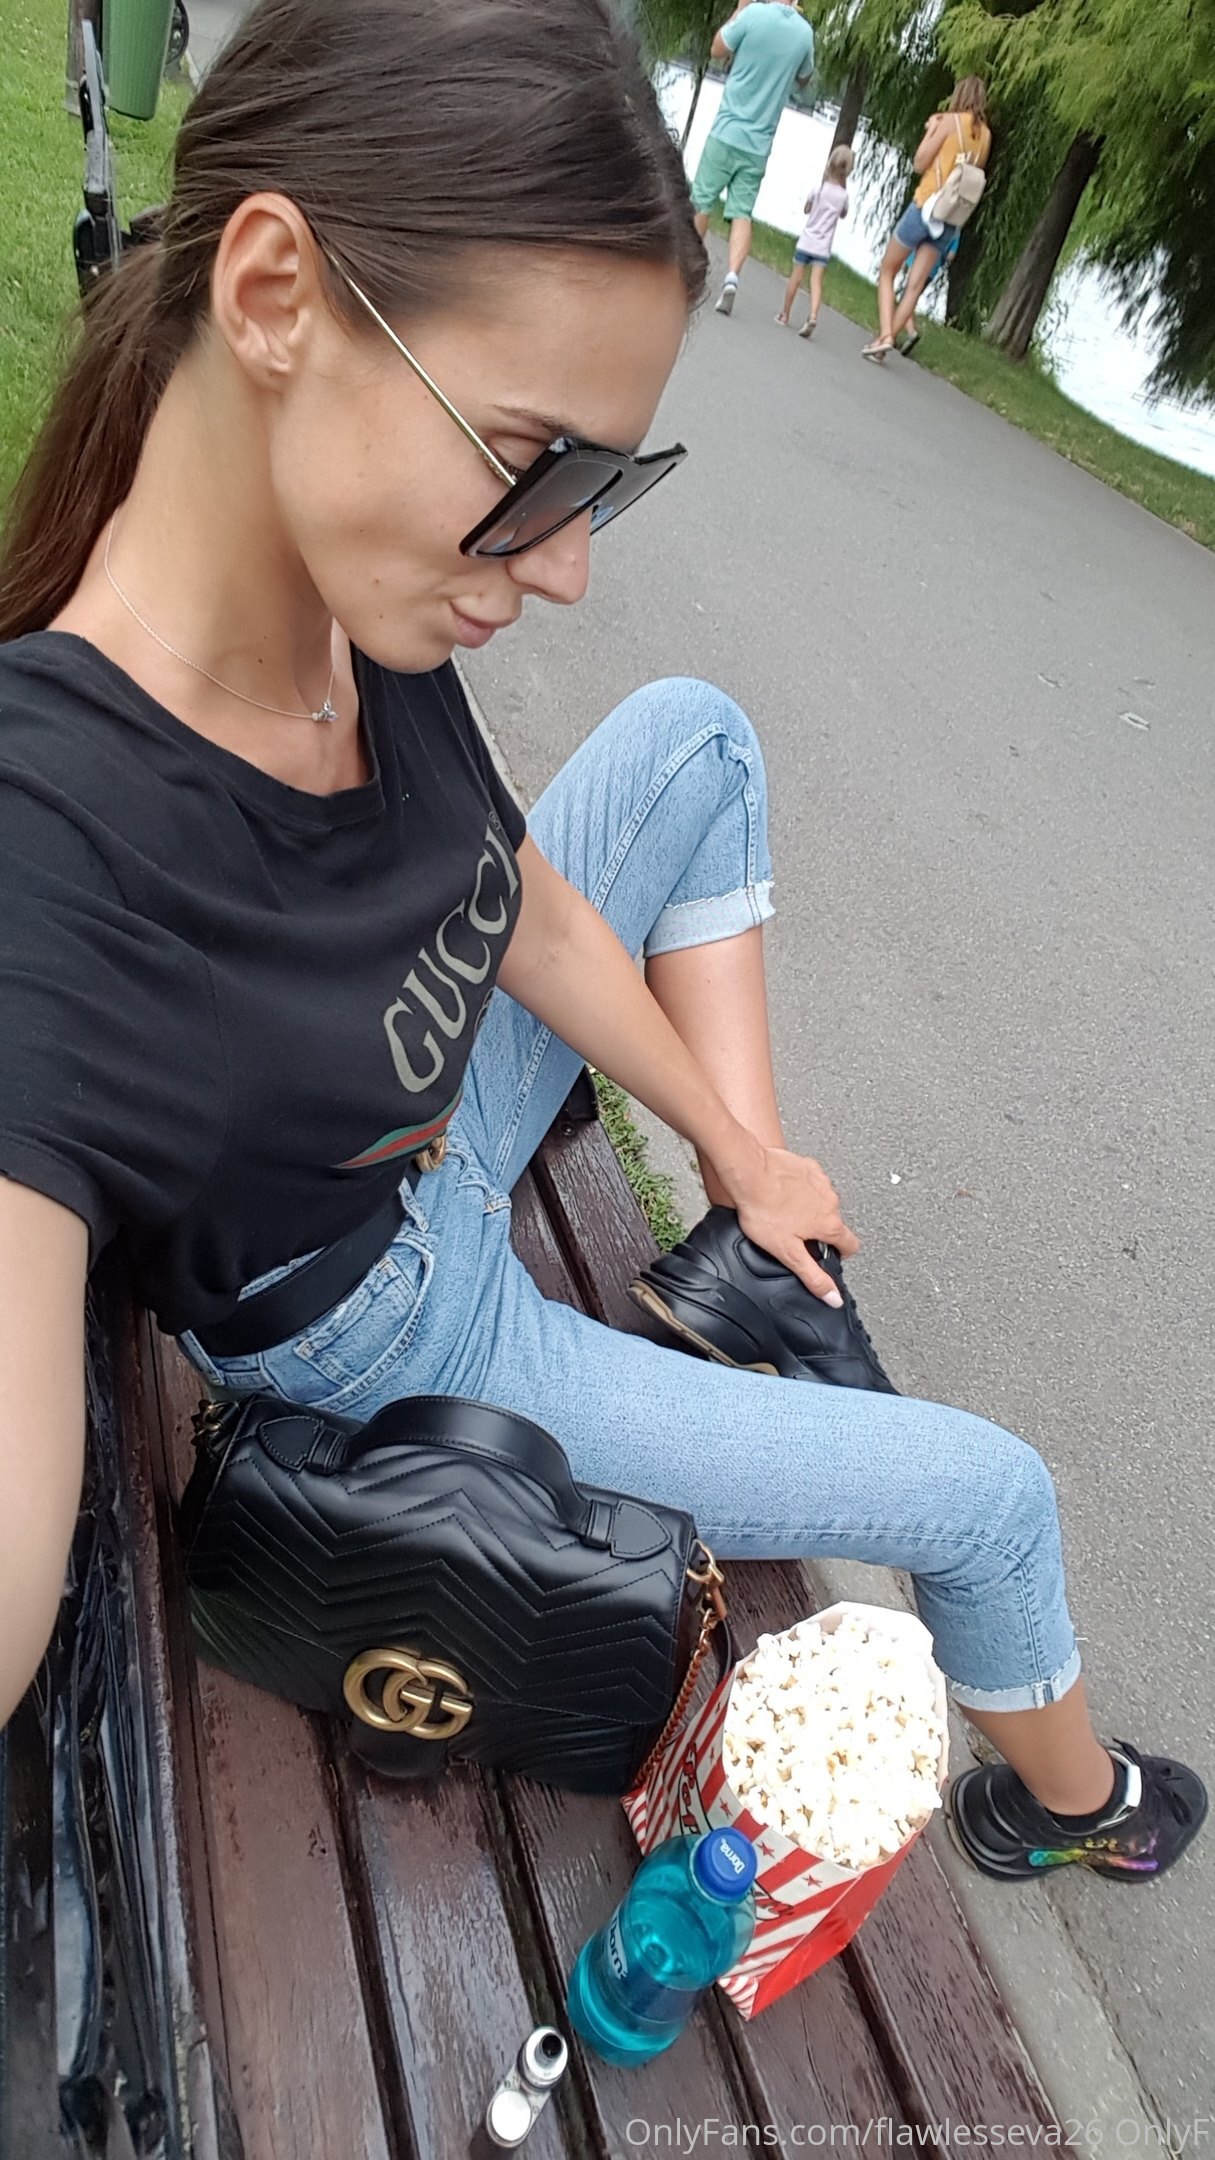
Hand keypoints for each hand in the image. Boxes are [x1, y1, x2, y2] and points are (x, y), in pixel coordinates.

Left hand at [710, 1134, 859, 1303]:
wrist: (750, 1173)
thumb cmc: (764, 1209)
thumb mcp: (787, 1253)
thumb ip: (813, 1276)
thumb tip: (833, 1297)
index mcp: (829, 1225)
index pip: (851, 1245)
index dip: (840, 1254)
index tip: (829, 1255)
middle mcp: (831, 1201)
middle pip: (834, 1223)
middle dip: (818, 1231)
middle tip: (794, 1234)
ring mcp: (821, 1182)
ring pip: (822, 1202)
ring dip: (809, 1208)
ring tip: (785, 1212)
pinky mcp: (809, 1167)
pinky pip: (811, 1183)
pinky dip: (801, 1189)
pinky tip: (783, 1194)